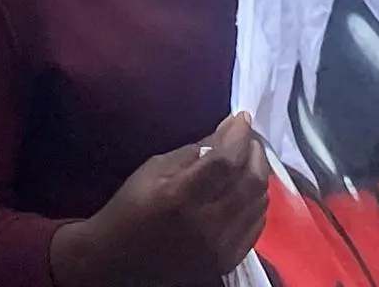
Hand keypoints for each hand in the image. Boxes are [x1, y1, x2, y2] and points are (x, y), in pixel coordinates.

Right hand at [52, 112, 271, 286]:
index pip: (225, 161)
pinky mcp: (228, 260)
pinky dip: (257, 202)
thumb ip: (193, 152)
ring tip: (249, 159)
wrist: (119, 261)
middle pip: (249, 182)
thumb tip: (227, 131)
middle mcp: (206, 224)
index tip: (242, 118)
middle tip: (248, 138)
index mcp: (180, 197)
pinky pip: (256, 226)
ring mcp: (220, 247)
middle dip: (254, 153)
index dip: (238, 136)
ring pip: (258, 203)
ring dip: (259, 175)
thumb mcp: (153, 169)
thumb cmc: (130, 208)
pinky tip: (247, 189)